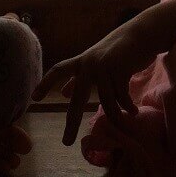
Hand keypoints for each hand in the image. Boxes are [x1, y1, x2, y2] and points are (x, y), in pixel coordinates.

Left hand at [31, 20, 159, 144]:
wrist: (141, 34)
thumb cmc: (117, 50)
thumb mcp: (95, 61)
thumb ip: (79, 77)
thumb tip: (63, 92)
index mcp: (81, 62)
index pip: (58, 70)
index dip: (45, 82)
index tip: (34, 98)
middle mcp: (90, 64)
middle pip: (78, 97)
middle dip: (71, 121)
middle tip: (66, 142)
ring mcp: (105, 66)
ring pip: (106, 101)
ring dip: (115, 115)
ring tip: (124, 122)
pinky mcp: (121, 69)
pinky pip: (122, 96)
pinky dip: (127, 106)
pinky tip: (133, 112)